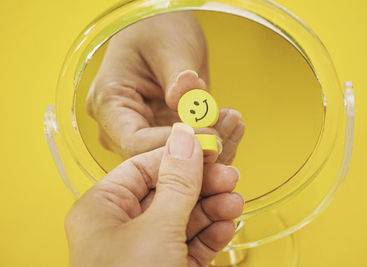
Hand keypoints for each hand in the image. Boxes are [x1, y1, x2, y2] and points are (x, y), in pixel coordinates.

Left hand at [65, 123, 243, 266]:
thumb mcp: (157, 228)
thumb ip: (177, 182)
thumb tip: (185, 136)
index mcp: (103, 209)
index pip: (144, 168)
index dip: (178, 154)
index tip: (208, 146)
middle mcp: (122, 227)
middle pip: (169, 192)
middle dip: (202, 184)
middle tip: (230, 175)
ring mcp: (147, 250)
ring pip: (184, 218)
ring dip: (212, 208)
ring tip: (235, 200)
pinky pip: (191, 243)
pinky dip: (211, 234)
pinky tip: (227, 224)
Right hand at [86, 11, 243, 163]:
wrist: (161, 30)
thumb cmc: (155, 31)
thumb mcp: (168, 46)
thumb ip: (179, 76)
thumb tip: (193, 100)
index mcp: (109, 104)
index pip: (135, 143)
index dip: (173, 147)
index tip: (209, 136)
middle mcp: (121, 126)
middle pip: (155, 158)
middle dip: (196, 150)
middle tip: (229, 128)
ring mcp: (144, 132)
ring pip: (176, 160)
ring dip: (210, 146)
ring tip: (234, 122)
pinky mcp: (166, 134)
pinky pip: (187, 150)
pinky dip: (212, 141)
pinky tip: (232, 124)